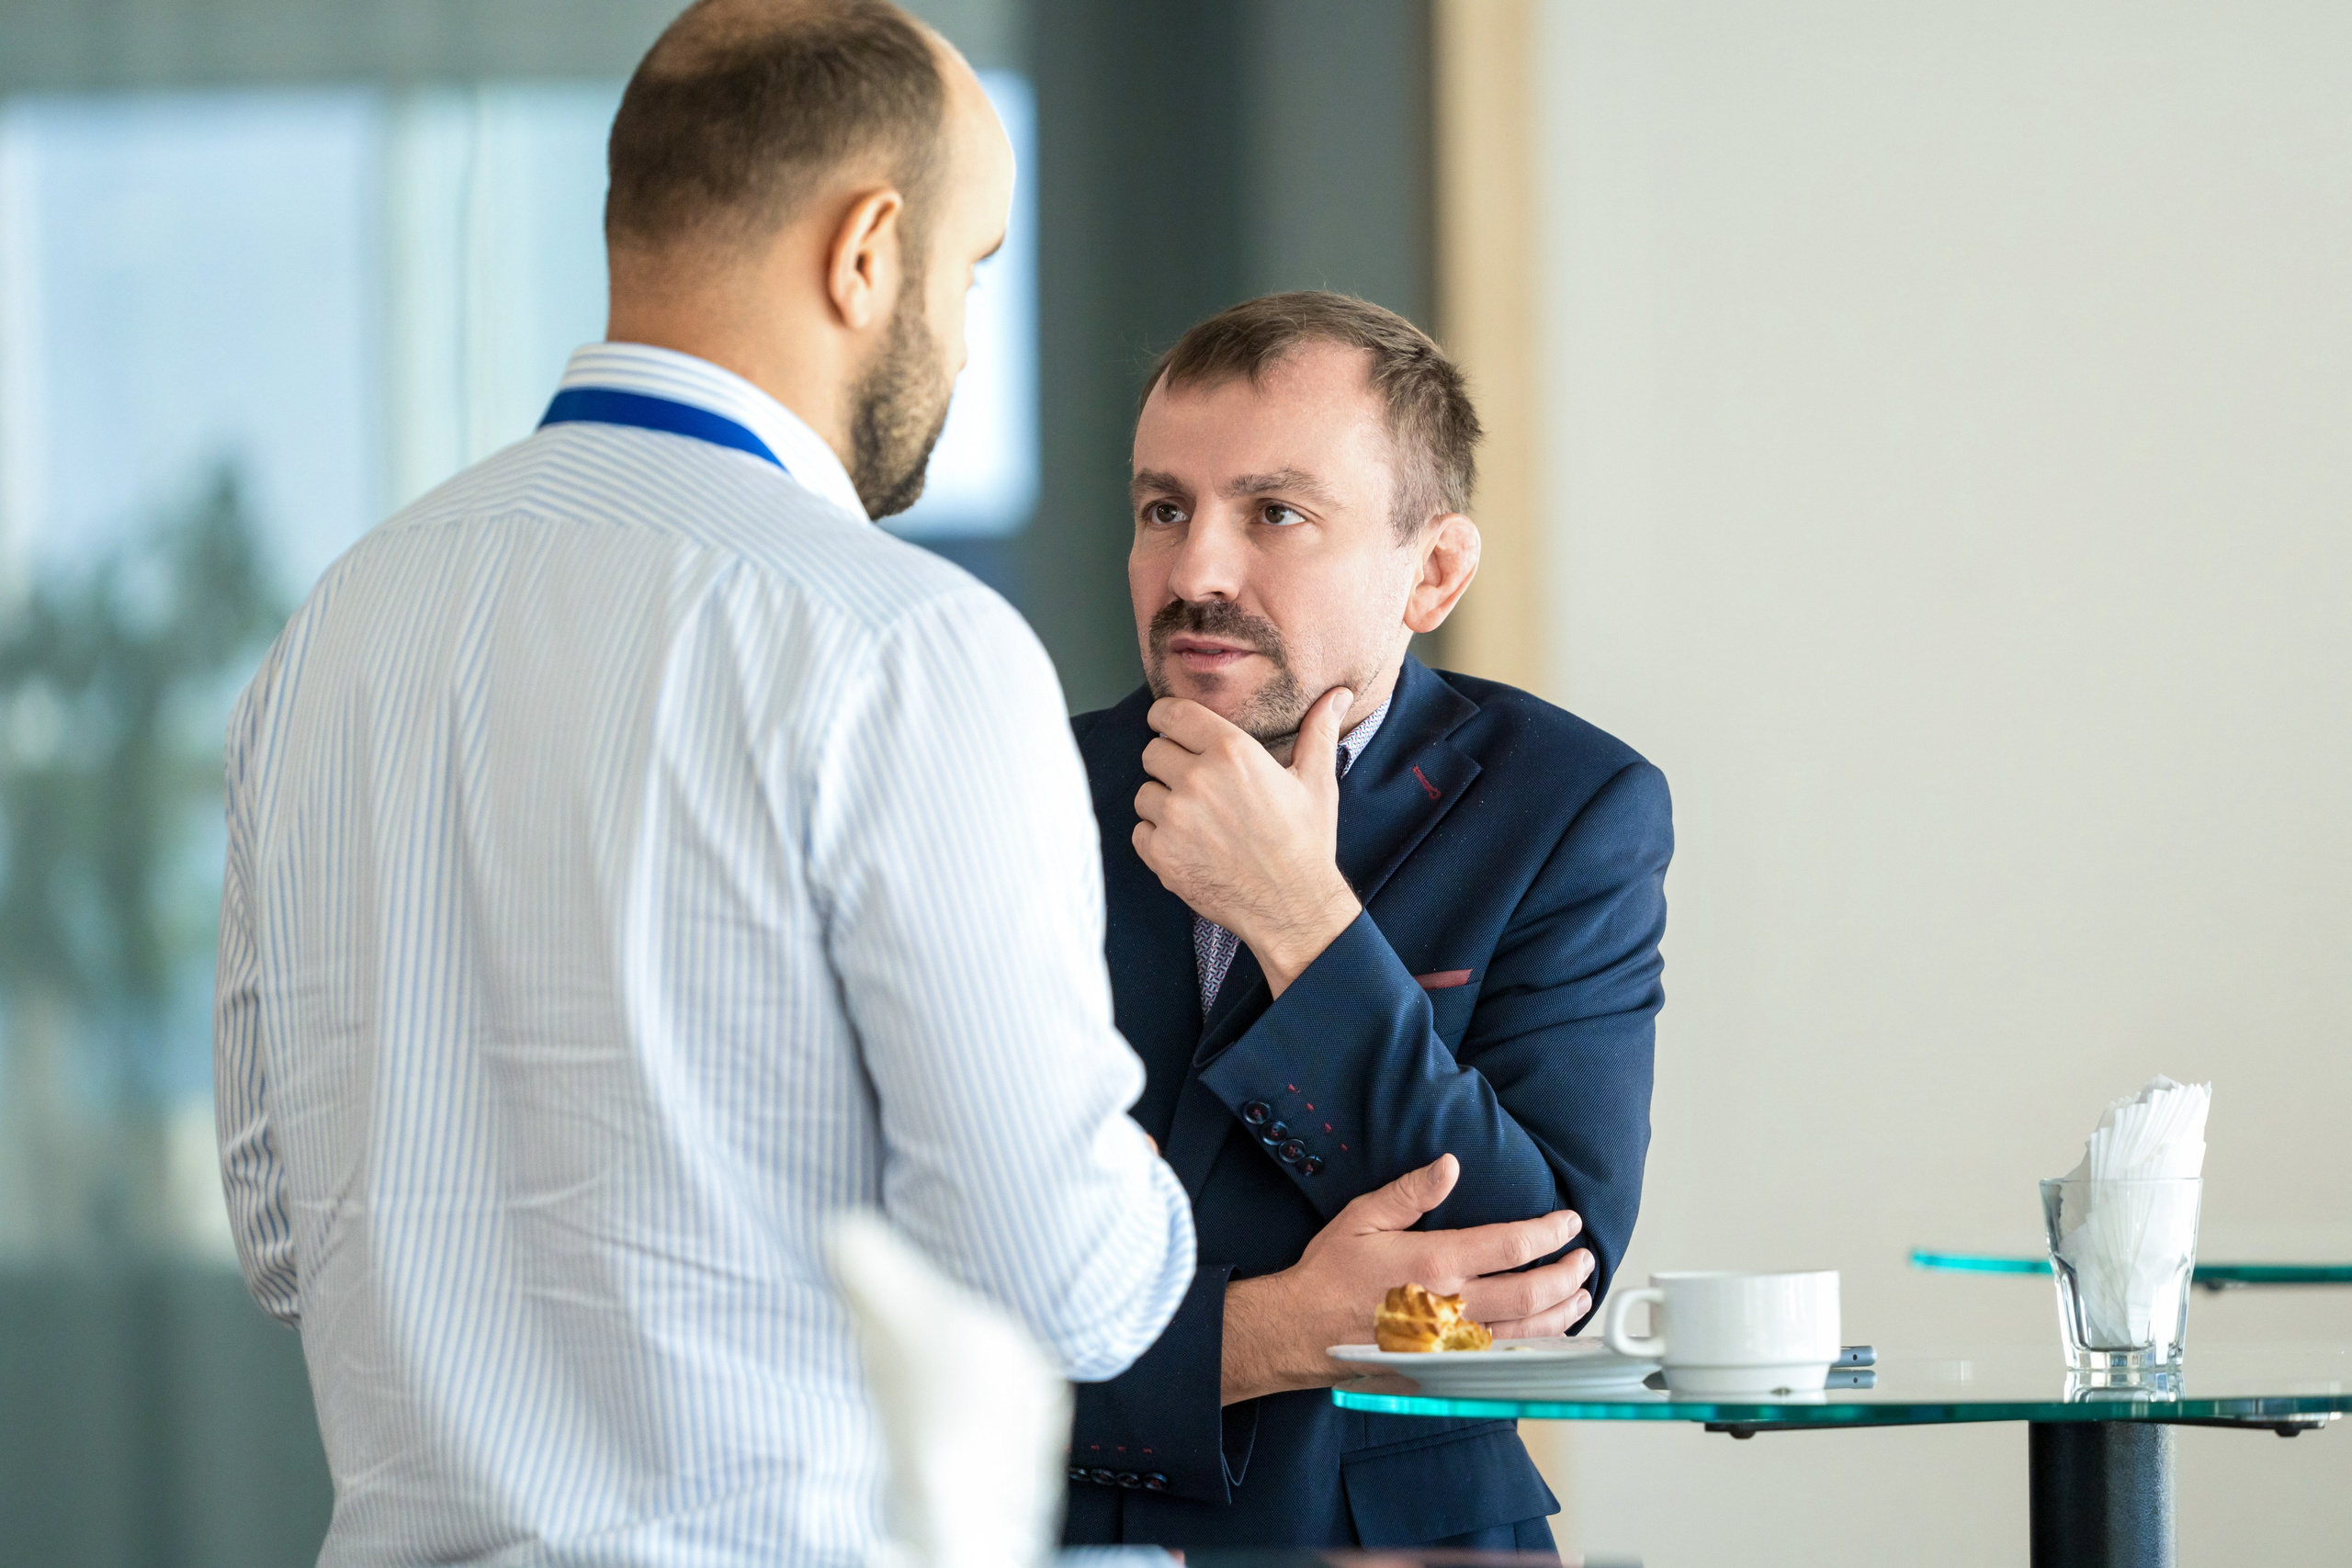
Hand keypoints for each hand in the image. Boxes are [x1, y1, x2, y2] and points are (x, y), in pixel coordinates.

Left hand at [1132, 688, 1362, 996]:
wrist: (1292, 906)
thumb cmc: (1305, 843)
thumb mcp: (1317, 782)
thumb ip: (1318, 732)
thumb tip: (1337, 695)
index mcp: (1232, 753)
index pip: (1171, 714)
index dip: (1166, 717)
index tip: (1169, 726)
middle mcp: (1197, 780)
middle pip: (1153, 752)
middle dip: (1169, 762)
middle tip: (1195, 783)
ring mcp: (1174, 819)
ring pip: (1144, 793)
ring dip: (1162, 802)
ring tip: (1196, 819)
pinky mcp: (1161, 854)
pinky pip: (1140, 831)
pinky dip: (1157, 837)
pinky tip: (1188, 845)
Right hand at [1219, 1154, 1592, 1404]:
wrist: (1301, 1332)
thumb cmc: (1330, 1272)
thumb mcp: (1363, 1218)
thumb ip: (1410, 1192)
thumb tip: (1451, 1164)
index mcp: (1433, 1265)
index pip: (1510, 1247)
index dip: (1548, 1233)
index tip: (1569, 1222)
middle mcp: (1450, 1309)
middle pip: (1530, 1293)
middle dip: (1567, 1274)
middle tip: (1585, 1257)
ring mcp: (1451, 1345)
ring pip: (1526, 1333)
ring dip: (1561, 1311)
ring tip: (1580, 1292)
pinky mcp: (1446, 1369)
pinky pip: (1503, 1360)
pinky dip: (1535, 1346)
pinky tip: (1548, 1333)